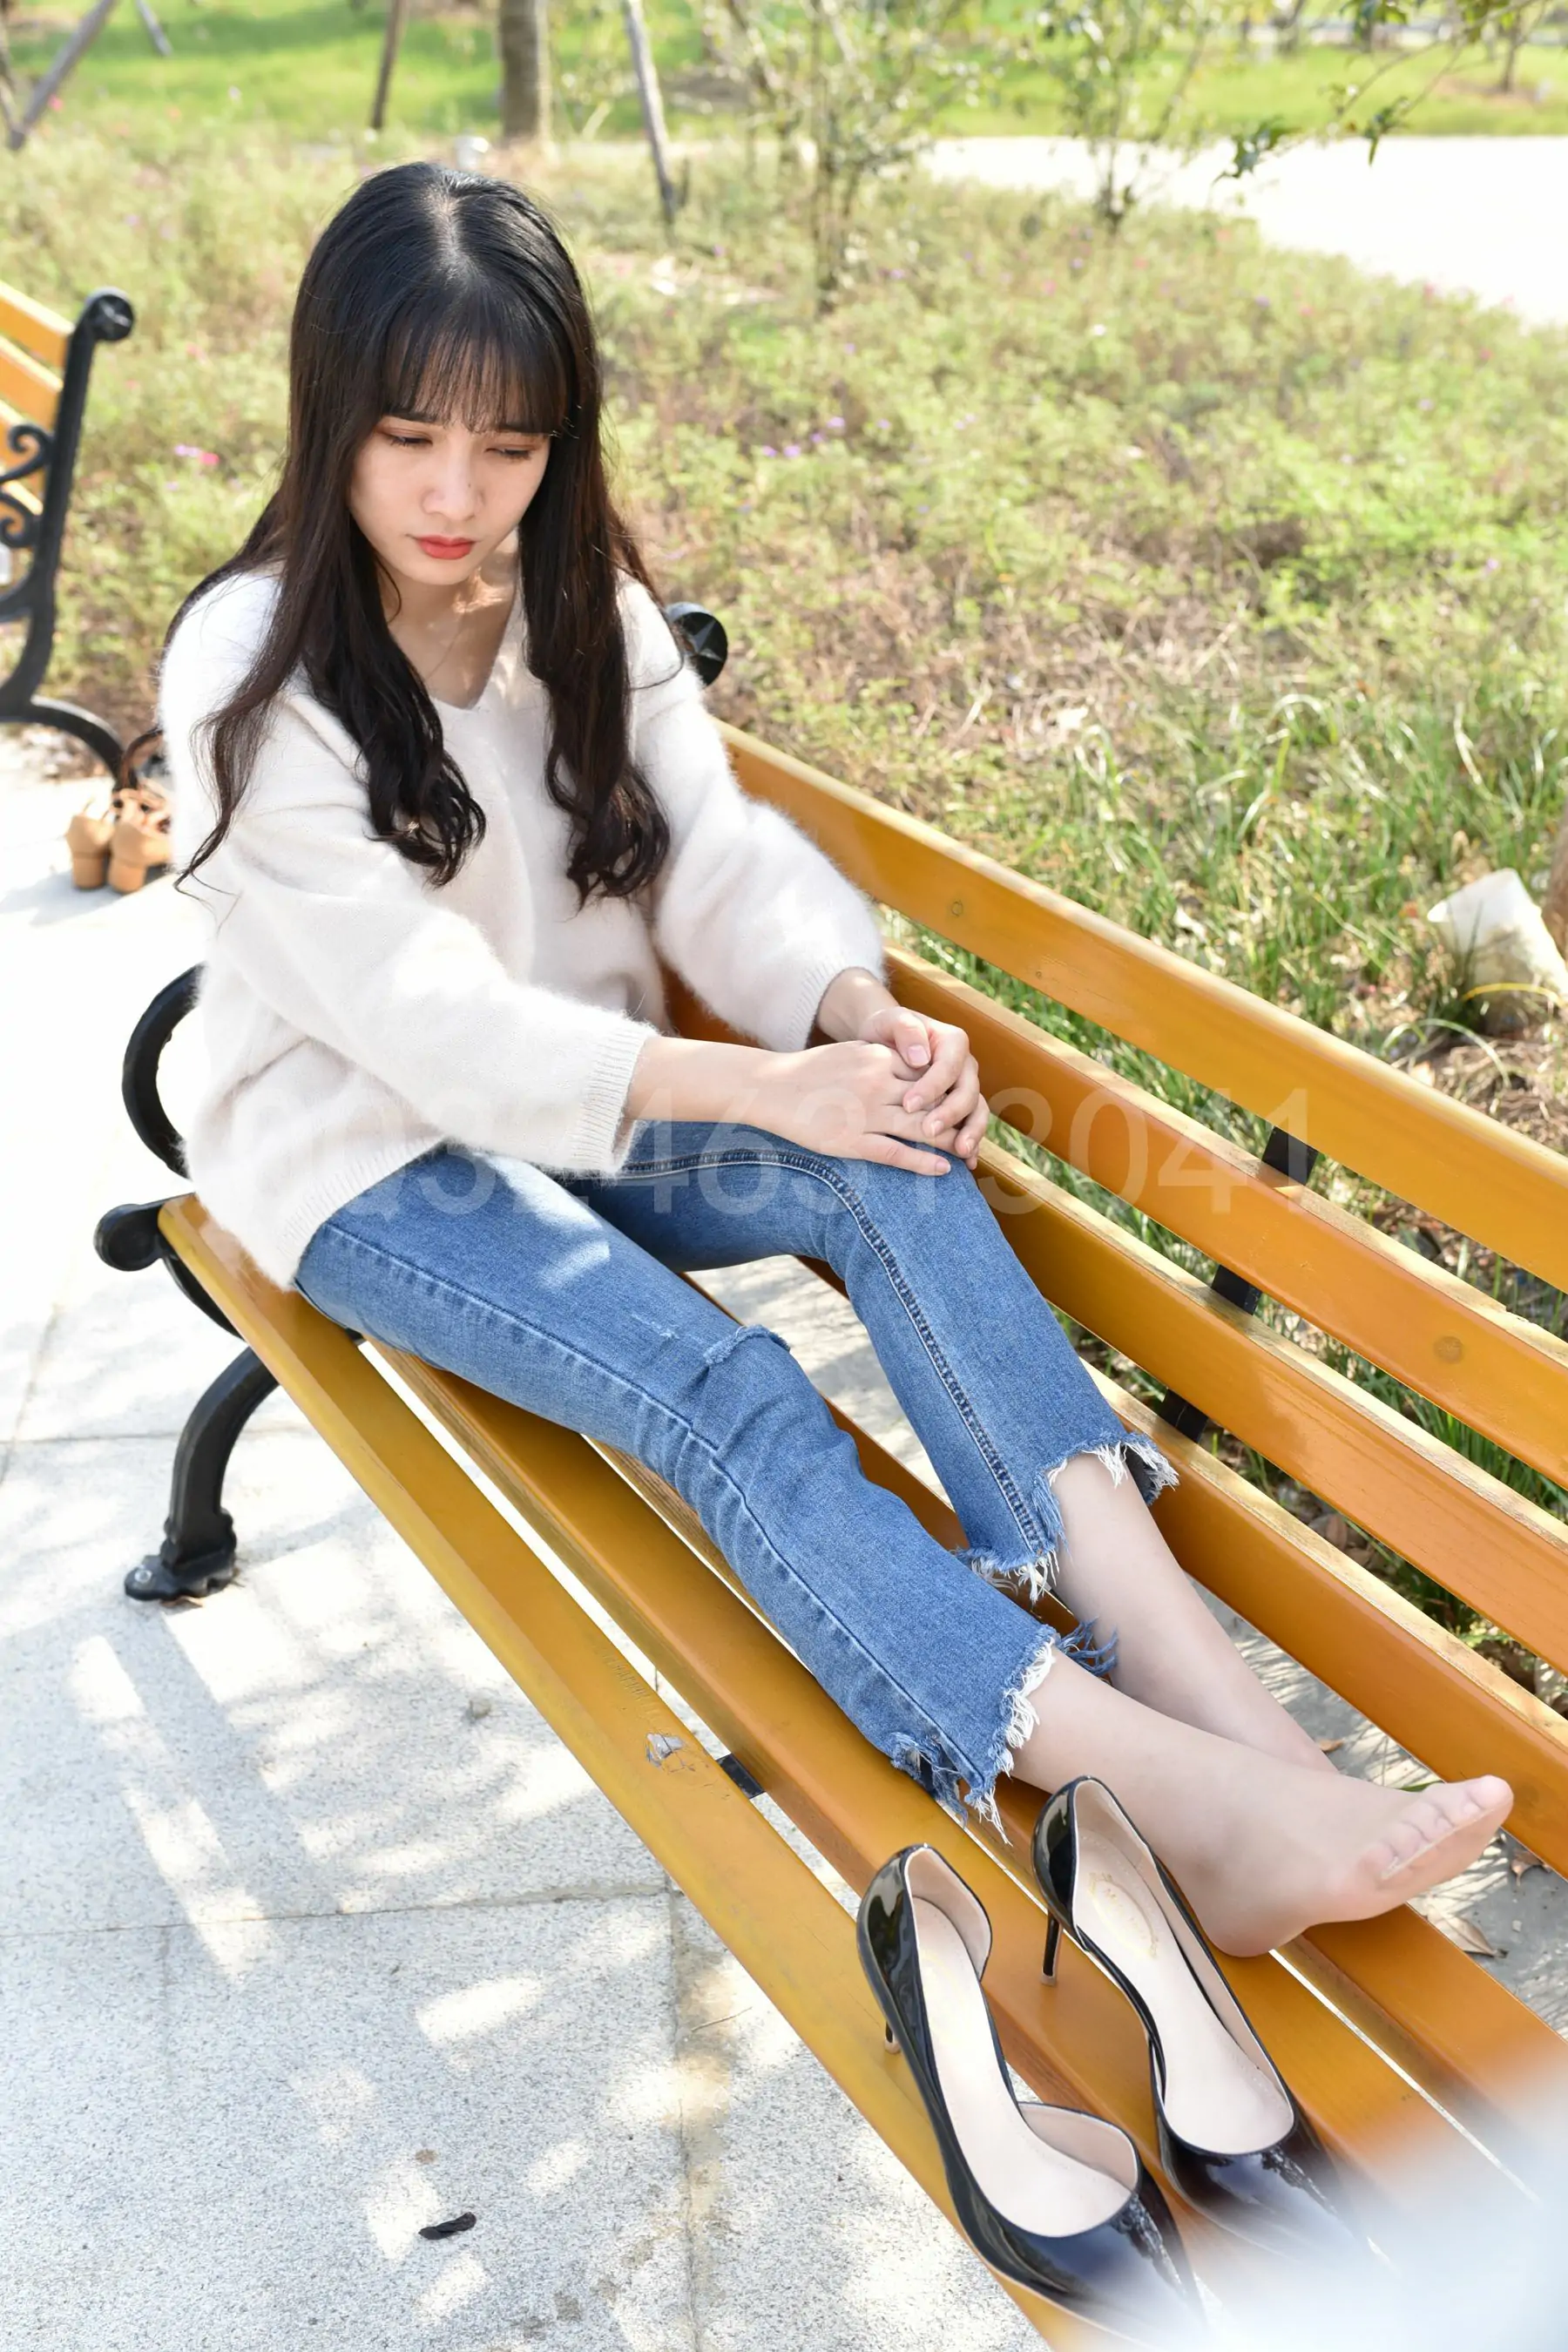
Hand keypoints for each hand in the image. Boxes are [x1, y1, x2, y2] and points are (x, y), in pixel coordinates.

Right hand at [751, 1040, 965, 1175]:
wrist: (770, 1087)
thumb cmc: (811, 1070)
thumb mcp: (852, 1052)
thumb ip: (884, 1057)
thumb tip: (914, 1062)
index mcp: (879, 1059)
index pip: (930, 1072)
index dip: (952, 1088)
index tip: (967, 1099)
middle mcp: (877, 1084)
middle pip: (933, 1101)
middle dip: (958, 1116)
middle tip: (976, 1130)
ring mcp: (865, 1114)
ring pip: (921, 1128)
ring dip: (950, 1141)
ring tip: (967, 1153)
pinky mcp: (851, 1141)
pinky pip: (896, 1154)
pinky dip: (924, 1163)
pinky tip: (942, 1169)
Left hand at [850, 1003, 987, 1171]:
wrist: (886, 1041)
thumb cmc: (886, 1030)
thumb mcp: (891, 1021)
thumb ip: (905, 1030)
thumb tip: (920, 1056)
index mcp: (953, 1042)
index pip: (948, 1067)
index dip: (931, 1087)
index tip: (908, 1105)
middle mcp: (965, 1065)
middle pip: (968, 1092)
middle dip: (951, 1114)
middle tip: (928, 1132)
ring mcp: (966, 1087)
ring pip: (977, 1111)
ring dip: (971, 1133)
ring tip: (960, 1152)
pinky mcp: (961, 1106)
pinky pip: (972, 1126)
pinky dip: (972, 1144)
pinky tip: (968, 1164)